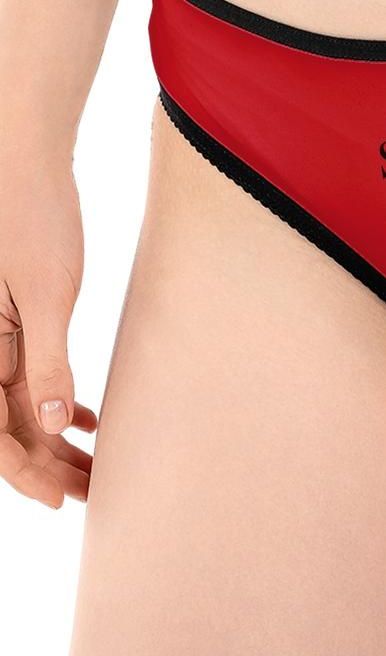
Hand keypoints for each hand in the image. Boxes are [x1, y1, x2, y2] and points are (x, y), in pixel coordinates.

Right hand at [0, 152, 95, 506]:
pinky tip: (89, 418)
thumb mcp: (47, 296)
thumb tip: (56, 426)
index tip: (63, 499)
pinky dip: (57, 402)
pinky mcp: (12, 322)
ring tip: (99, 464)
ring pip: (20, 406)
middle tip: (96, 489)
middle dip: (49, 465)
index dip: (26, 474)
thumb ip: (48, 362)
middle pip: (8, 428)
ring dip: (56, 438)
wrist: (26, 164)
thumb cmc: (34, 221)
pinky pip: (27, 377)